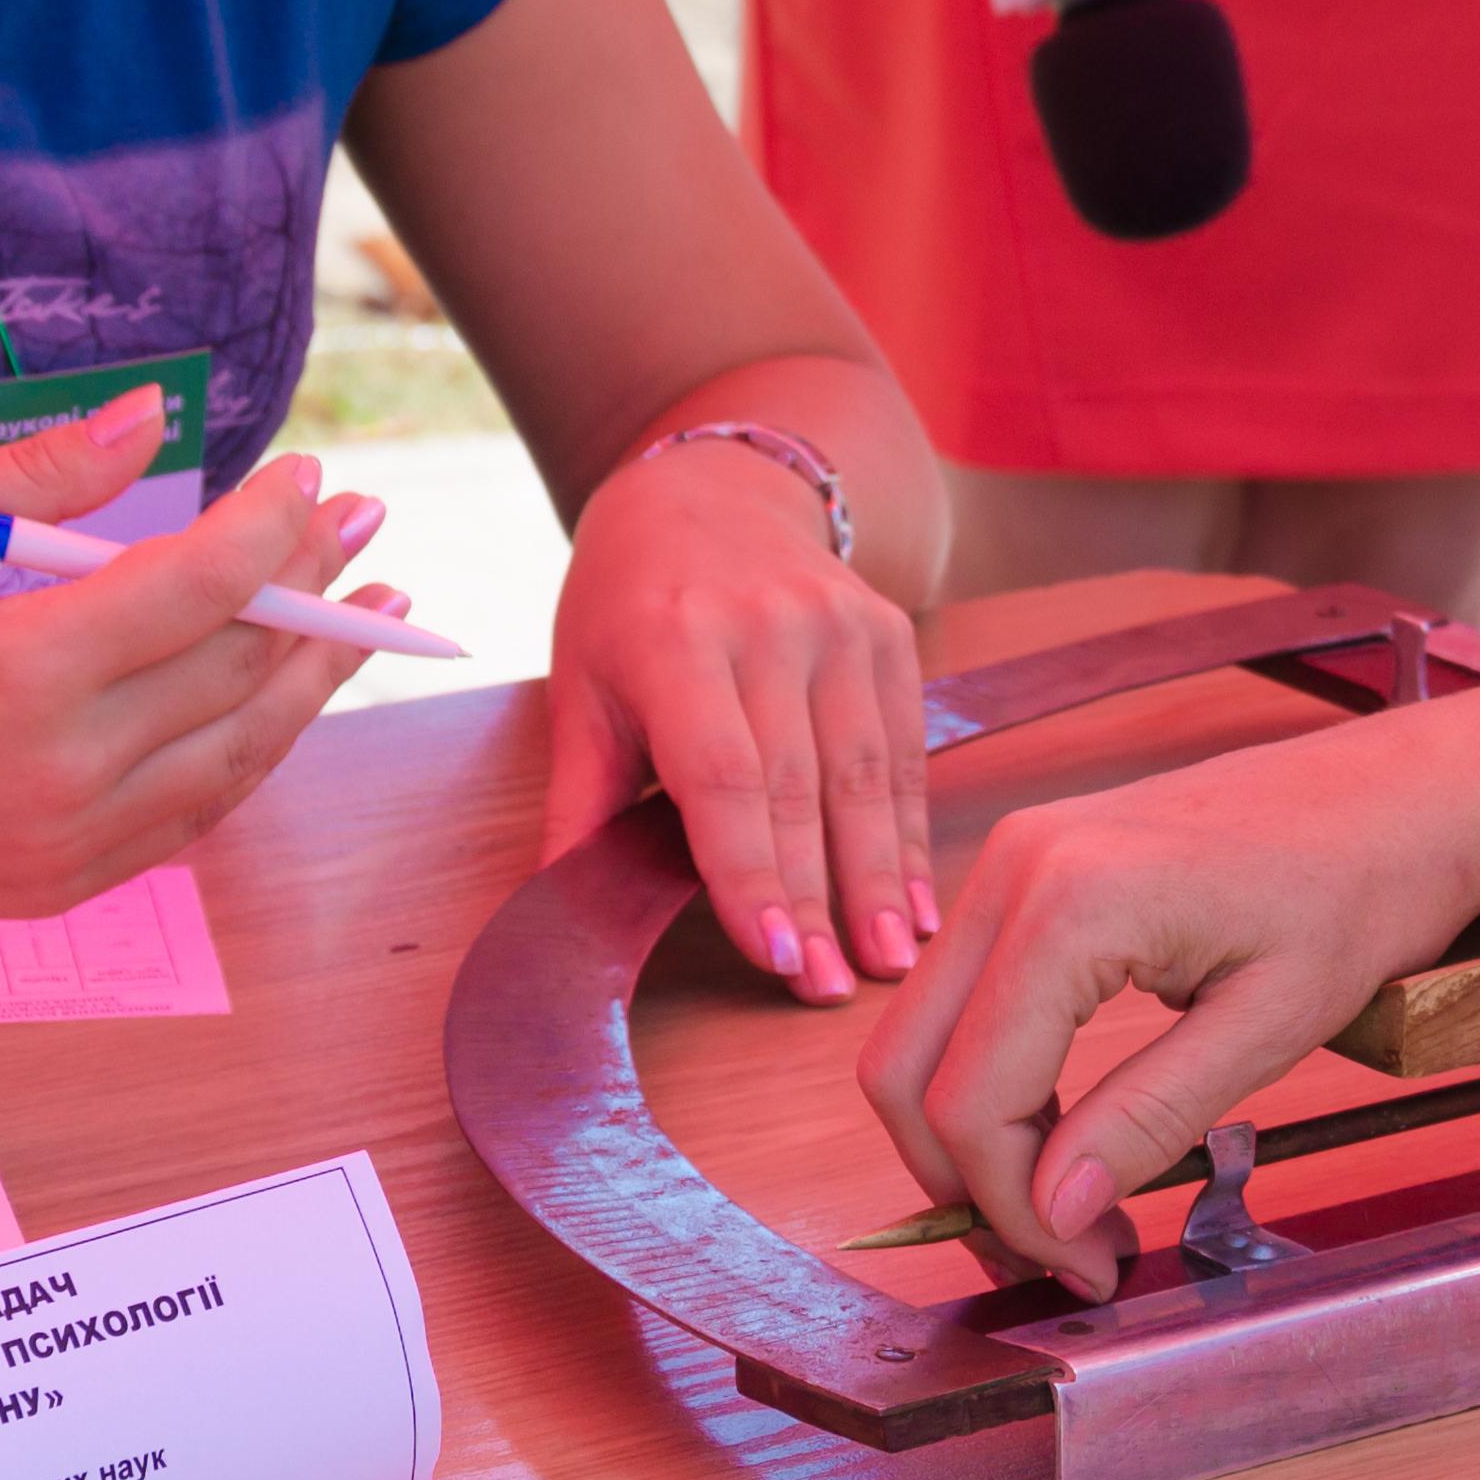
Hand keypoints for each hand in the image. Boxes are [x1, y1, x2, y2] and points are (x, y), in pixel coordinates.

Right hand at [0, 386, 385, 918]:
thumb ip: (32, 472)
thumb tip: (149, 413)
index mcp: (15, 674)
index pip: (197, 587)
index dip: (270, 527)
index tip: (309, 477)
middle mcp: (57, 772)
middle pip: (235, 665)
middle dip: (315, 584)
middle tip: (364, 520)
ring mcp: (67, 845)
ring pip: (241, 750)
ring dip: (317, 676)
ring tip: (374, 610)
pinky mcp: (63, 890)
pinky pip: (196, 814)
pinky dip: (253, 748)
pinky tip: (285, 693)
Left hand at [545, 437, 936, 1002]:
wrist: (712, 488)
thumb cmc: (628, 602)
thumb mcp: (580, 687)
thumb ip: (577, 803)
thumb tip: (560, 917)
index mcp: (675, 638)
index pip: (721, 773)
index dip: (749, 869)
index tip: (772, 953)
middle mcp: (767, 624)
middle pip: (799, 784)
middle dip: (819, 898)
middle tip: (831, 991)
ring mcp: (838, 622)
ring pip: (864, 771)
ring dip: (881, 877)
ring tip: (892, 960)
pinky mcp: (888, 630)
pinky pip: (903, 748)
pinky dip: (912, 830)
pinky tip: (919, 899)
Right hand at [857, 721, 1479, 1300]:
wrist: (1400, 792)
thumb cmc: (1360, 889)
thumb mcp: (1270, 1024)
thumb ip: (1148, 1117)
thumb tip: (1053, 1212)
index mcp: (1071, 901)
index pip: (972, 1098)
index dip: (1013, 1210)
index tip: (1089, 1272)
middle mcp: (1013, 865)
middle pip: (906, 1068)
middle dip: (965, 1184)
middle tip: (1061, 1259)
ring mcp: (1011, 856)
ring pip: (921, 1035)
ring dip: (972, 1139)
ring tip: (1069, 1212)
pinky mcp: (1028, 869)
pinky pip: (964, 996)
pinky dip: (990, 1080)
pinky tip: (1065, 1137)